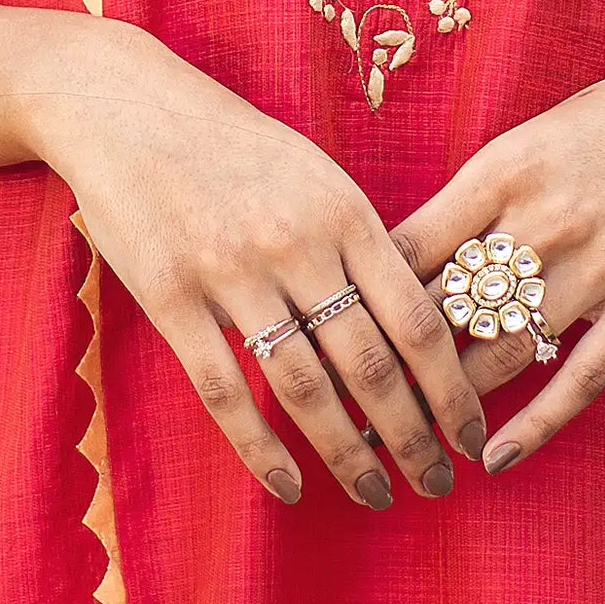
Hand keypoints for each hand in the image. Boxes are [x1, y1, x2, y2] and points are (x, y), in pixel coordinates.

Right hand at [25, 21, 486, 509]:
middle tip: (438, 482)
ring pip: (305, 389)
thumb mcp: (317, 174)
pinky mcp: (172, 298)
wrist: (131, 109)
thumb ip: (361, 242)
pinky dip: (261, 449)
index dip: (452, 388)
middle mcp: (298, 246)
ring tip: (376, 495)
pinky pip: (225, 391)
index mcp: (346, 213)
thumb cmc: (235, 145)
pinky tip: (289, 487)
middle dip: (414, 436)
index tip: (473, 435)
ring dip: (347, 456)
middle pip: (372, 365)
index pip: (418, 319)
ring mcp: (232, 273)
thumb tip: (415, 323)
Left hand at [392, 51, 604, 475]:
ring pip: (505, 352)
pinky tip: (495, 457)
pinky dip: (536, 425)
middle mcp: (547, 220)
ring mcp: (599, 266)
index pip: (412, 247)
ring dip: (453, 400)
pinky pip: (581, 378)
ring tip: (409, 435)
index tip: (329, 334)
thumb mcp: (526, 138)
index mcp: (505, 169)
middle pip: (450, 308)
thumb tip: (396, 256)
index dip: (363, 296)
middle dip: (396, 361)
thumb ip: (471, 198)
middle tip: (350, 402)